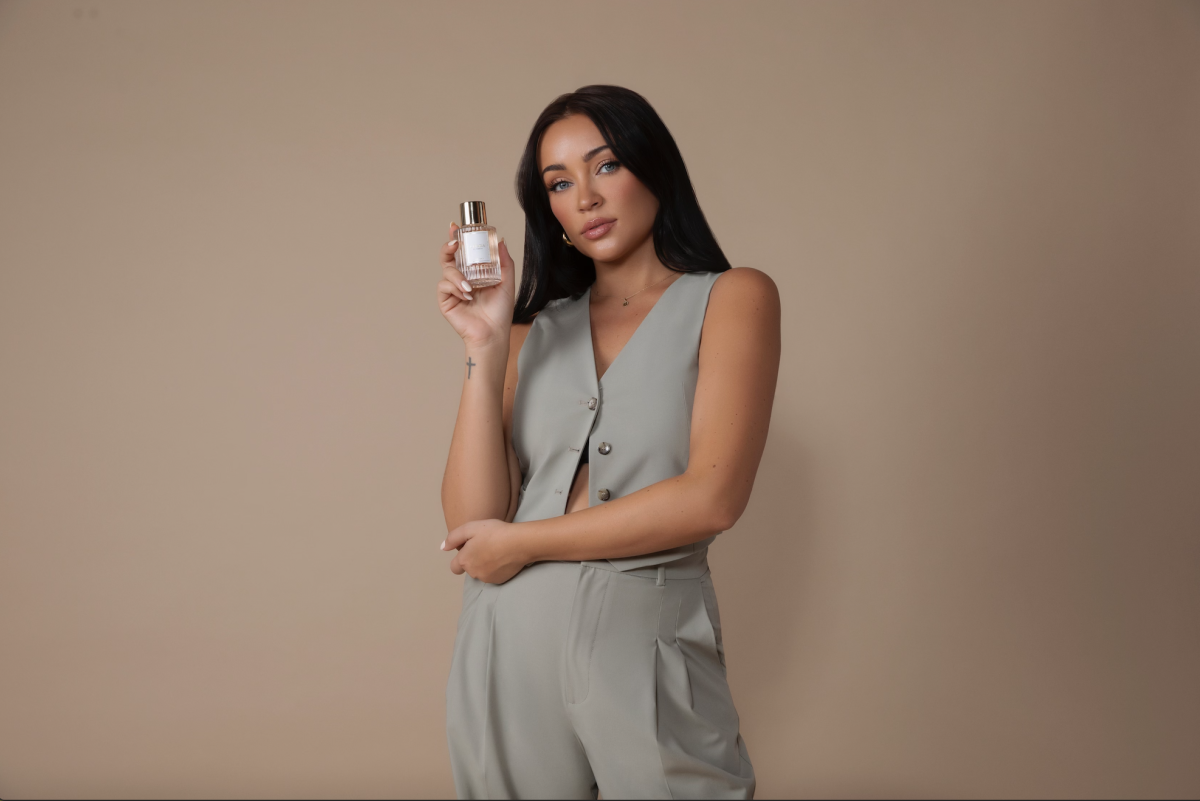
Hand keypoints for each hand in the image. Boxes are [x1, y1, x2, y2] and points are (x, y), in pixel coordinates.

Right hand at [437, 222, 516, 349]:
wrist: (493, 332)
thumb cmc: (500, 311)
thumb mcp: (507, 282)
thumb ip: (504, 262)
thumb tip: (501, 241)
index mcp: (474, 273)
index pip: (463, 252)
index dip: (457, 238)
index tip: (456, 227)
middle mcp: (461, 278)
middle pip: (448, 256)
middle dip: (448, 246)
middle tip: (455, 243)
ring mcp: (452, 289)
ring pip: (447, 270)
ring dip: (457, 275)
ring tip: (470, 286)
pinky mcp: (446, 300)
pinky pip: (444, 285)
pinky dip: (455, 287)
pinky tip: (466, 295)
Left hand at [441, 518, 529, 583]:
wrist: (519, 543)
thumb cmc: (495, 532)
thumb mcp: (470, 528)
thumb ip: (453, 538)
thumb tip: (443, 548)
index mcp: (465, 560)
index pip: (455, 567)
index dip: (460, 559)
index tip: (470, 550)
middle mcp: (473, 573)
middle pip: (469, 569)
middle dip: (474, 560)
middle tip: (486, 546)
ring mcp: (487, 578)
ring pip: (481, 573)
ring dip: (485, 565)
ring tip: (496, 551)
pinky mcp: (499, 581)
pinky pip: (493, 576)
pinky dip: (496, 569)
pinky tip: (503, 558)